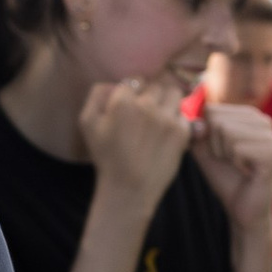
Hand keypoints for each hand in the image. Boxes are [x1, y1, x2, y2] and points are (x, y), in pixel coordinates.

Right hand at [78, 74, 191, 211]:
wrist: (128, 190)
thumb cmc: (106, 158)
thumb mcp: (87, 124)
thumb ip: (96, 95)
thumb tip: (114, 83)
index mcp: (122, 102)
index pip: (134, 81)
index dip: (133, 92)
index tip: (132, 106)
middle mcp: (146, 105)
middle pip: (156, 85)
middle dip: (151, 96)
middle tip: (146, 114)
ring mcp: (166, 118)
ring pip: (174, 93)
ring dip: (168, 101)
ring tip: (160, 118)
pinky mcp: (181, 131)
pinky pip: (183, 113)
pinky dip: (177, 120)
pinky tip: (167, 133)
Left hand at [188, 94, 271, 236]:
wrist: (243, 210)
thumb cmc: (226, 178)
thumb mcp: (204, 151)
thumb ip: (195, 132)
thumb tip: (193, 121)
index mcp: (249, 116)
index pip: (211, 110)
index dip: (207, 136)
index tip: (222, 153)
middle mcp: (263, 120)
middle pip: (217, 120)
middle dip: (215, 145)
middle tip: (231, 162)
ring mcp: (271, 135)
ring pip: (226, 131)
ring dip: (225, 154)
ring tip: (239, 166)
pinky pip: (237, 147)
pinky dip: (236, 163)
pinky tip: (247, 172)